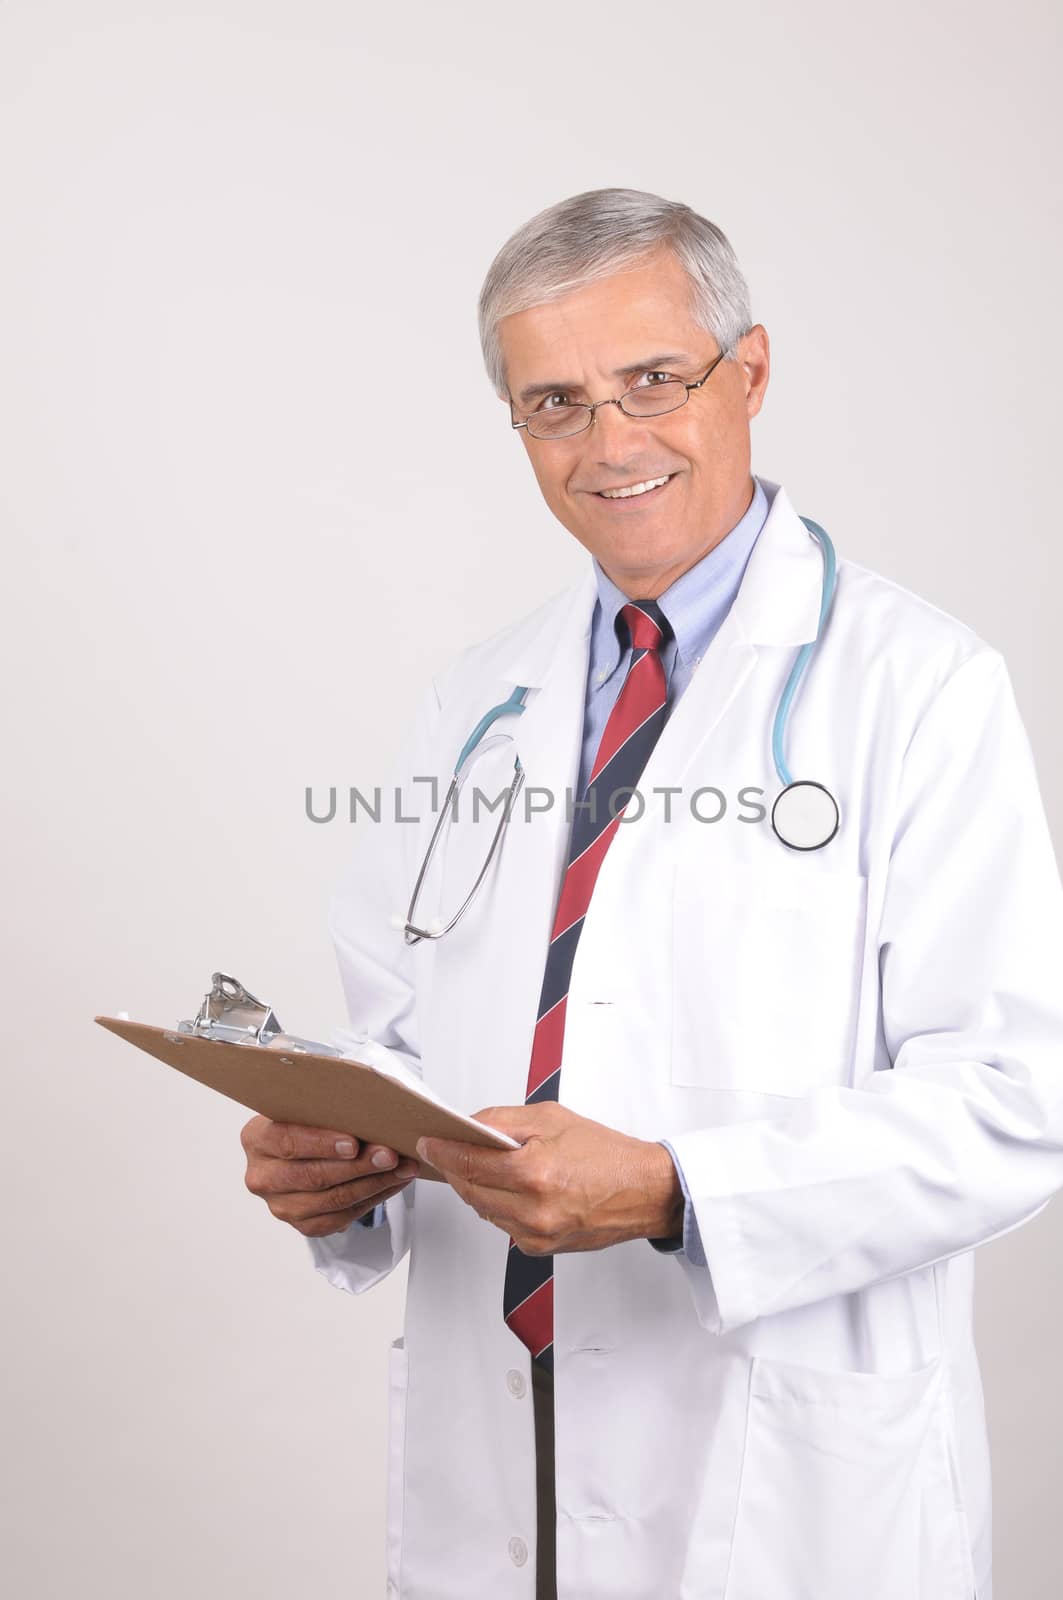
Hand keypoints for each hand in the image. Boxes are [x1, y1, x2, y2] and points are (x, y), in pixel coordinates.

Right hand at [241, 1116, 420, 1237]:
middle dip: (358, 1166)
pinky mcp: (303, 1225)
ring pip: (332, 1200)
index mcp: (256, 1139)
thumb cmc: (308, 1123)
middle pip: (313, 1176)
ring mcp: (280, 1206)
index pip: (287, 1141)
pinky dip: (372, 1199)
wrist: (305, 1150)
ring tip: (401, 1168)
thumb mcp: (307, 1107)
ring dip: (373, 1184)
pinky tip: (392, 1183)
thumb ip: (325, 1107)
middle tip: (388, 1155)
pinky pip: (342, 1217)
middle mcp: (262, 1176)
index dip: (322, 1143)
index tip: (354, 1143)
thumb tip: (367, 1107)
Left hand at [416, 1102, 681, 1254]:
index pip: (468, 1163)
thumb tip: (468, 1125)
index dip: (441, 1151)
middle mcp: (532, 1210)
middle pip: (469, 1189)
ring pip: (482, 1209)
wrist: (644, 1191)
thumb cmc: (606, 1153)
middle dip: (454, 1168)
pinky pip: (502, 1224)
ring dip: (476, 1187)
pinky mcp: (539, 1249)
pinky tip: (510, 1187)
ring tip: (480, 1165)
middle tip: (445, 1149)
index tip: (426, 1142)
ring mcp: (535, 1234)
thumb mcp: (552, 1119)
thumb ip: (503, 1121)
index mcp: (534, 1173)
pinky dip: (498, 1204)